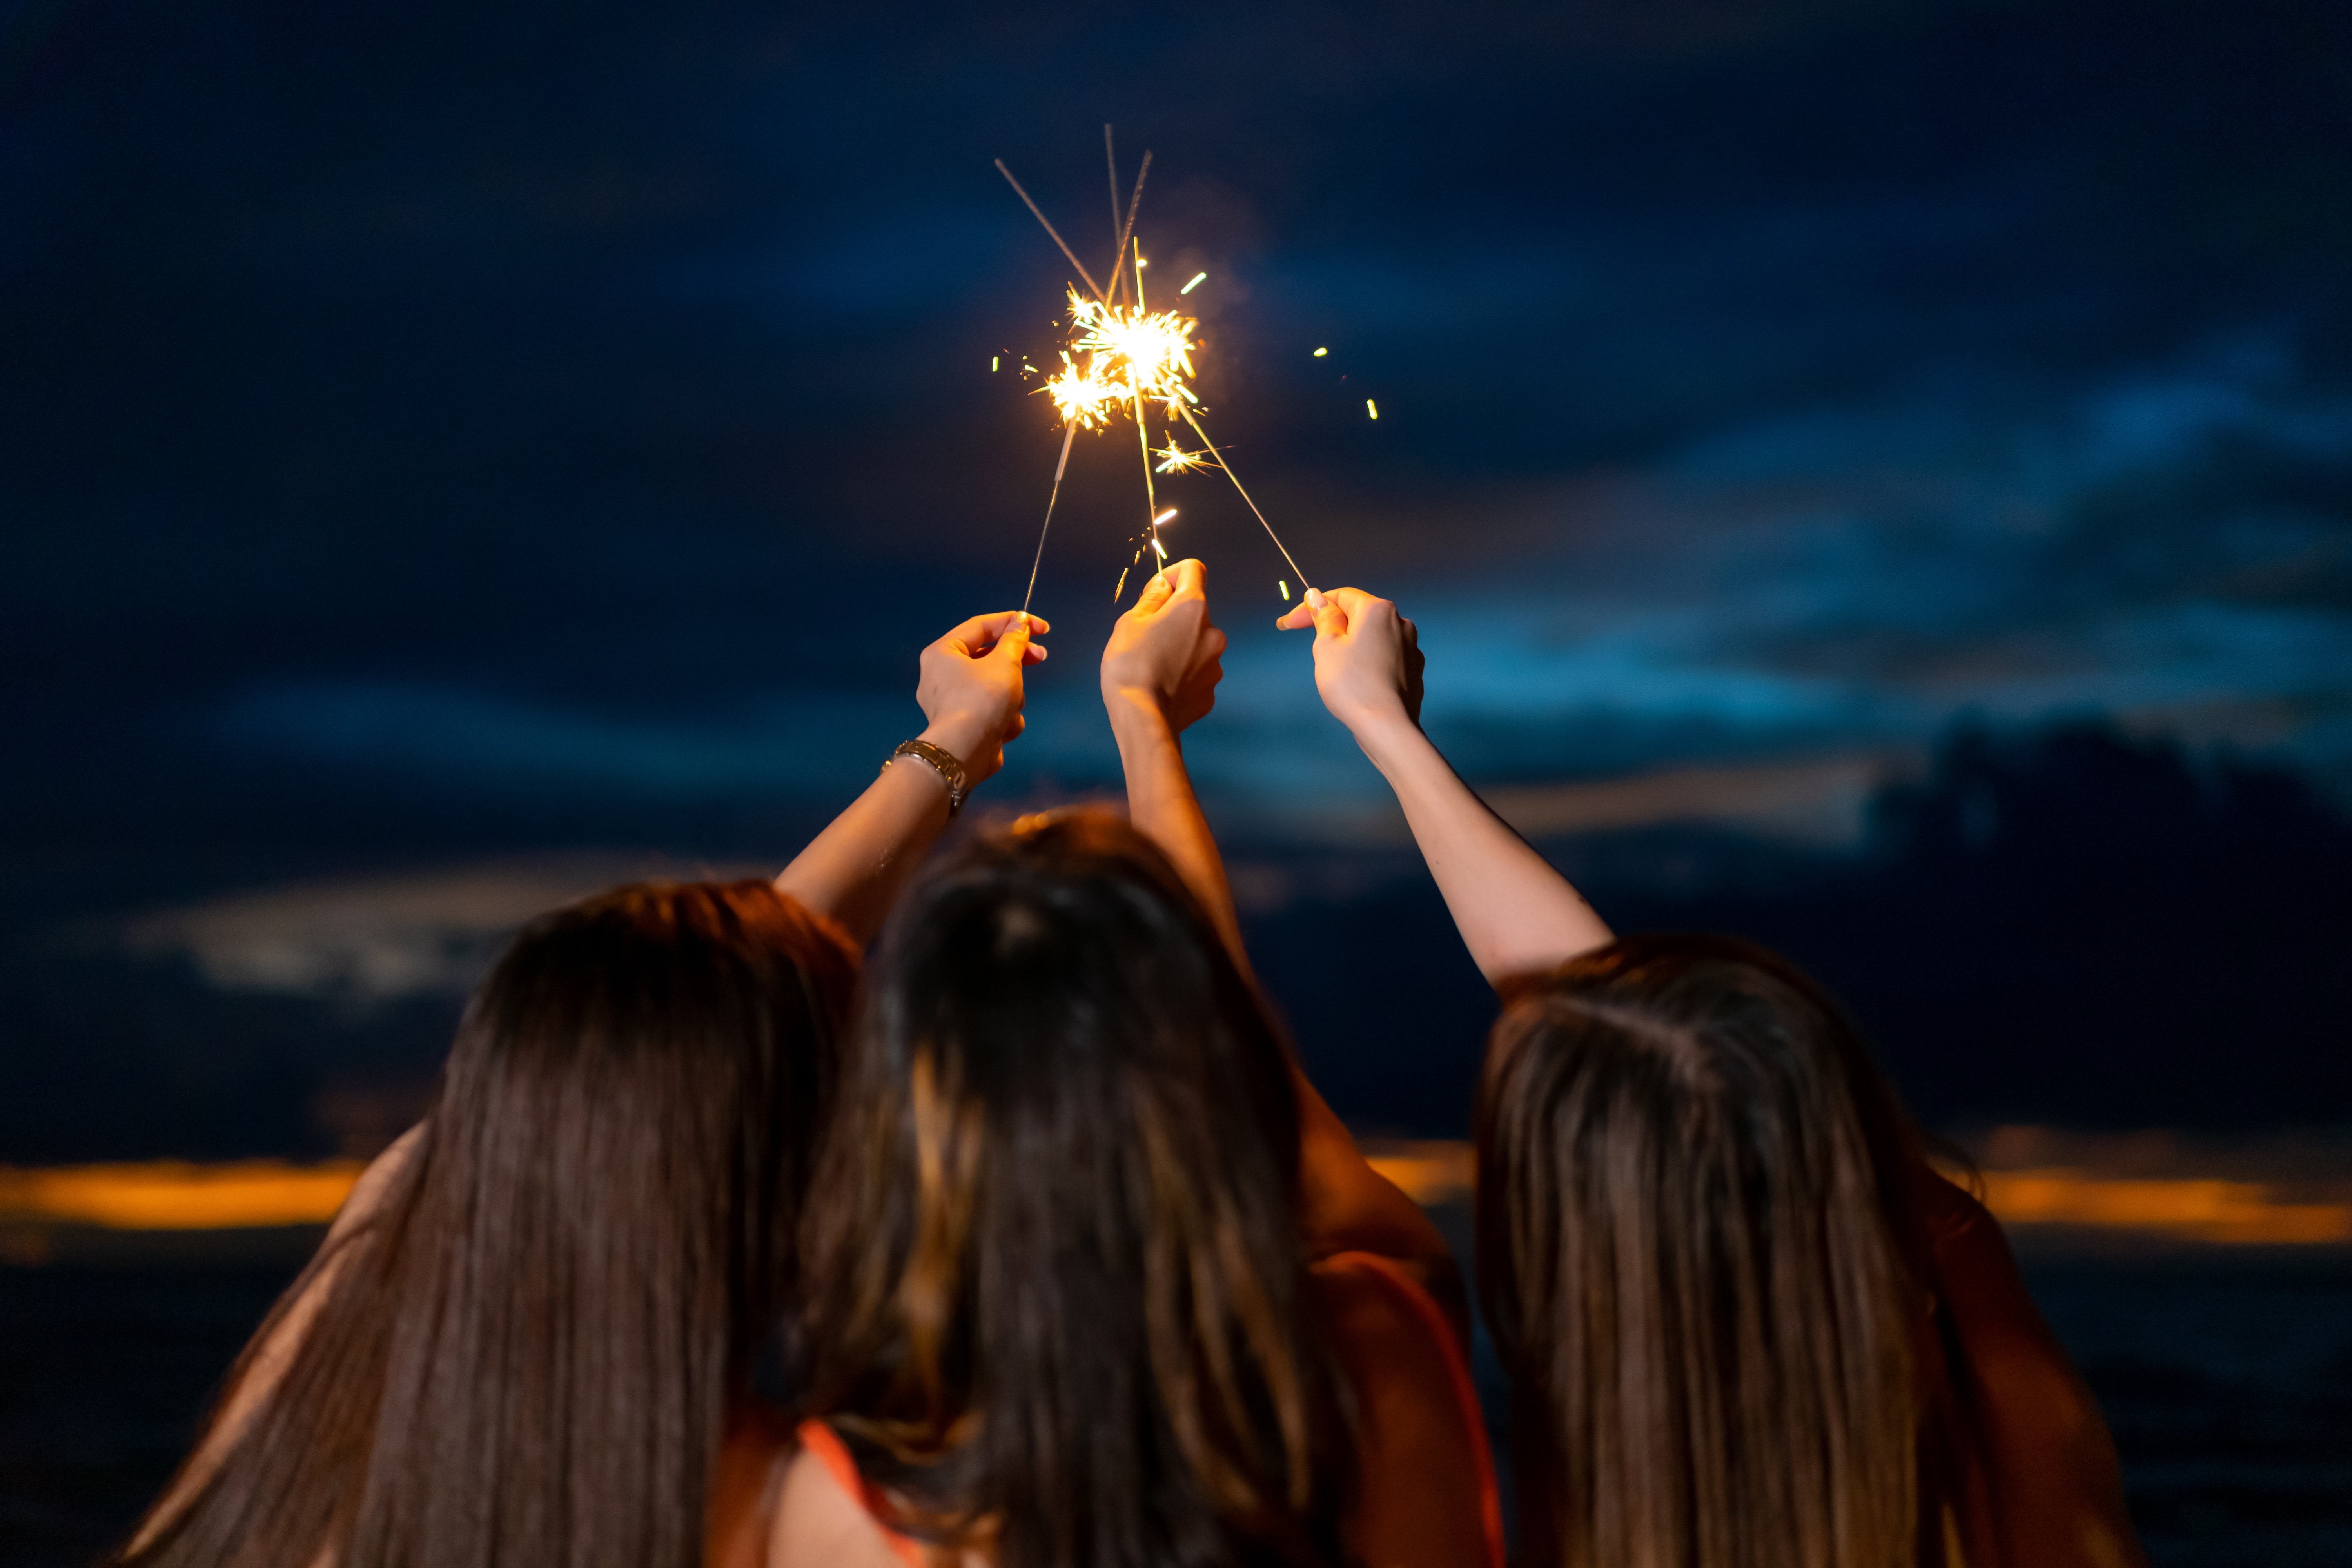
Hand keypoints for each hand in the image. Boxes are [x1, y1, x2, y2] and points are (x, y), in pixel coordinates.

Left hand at [916, 611, 1047, 784]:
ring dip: (1011, 697)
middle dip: (1016, 662)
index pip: (981, 626)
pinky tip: (1002, 729)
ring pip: (995, 686)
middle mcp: (942, 674)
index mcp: (943, 652)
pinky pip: (991, 710)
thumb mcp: (1005, 663)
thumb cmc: (982, 700)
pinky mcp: (965, 724)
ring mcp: (952, 701)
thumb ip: (1015, 640)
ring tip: (1009, 709)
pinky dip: (1002, 717)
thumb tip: (1019, 625)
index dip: (1014, 622)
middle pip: (989, 656)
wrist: (965, 753)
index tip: (1041, 627)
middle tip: (1041, 657)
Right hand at [1101, 558, 1225, 734]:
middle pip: (1194, 613)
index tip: (1157, 592)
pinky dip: (1182, 675)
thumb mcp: (1130, 622)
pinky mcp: (1210, 692)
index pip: (1194, 569)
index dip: (1173, 574)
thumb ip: (1151, 598)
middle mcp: (1213, 633)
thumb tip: (1164, 586)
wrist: (1142, 719)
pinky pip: (1196, 674)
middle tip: (1146, 638)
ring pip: (1196, 645)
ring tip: (1152, 666)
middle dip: (1173, 619)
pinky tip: (1162, 686)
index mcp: (1192, 607)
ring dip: (1179, 648)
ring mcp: (1215, 665)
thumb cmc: (1130, 665)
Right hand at [1276, 587, 1423, 731]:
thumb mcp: (1326, 646)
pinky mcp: (1413, 670)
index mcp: (1377, 610)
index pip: (1339, 596)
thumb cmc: (1352, 684)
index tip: (1289, 624)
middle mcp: (1400, 623)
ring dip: (1351, 646)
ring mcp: (1411, 647)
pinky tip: (1358, 682)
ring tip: (1336, 671)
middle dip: (1332, 627)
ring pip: (1372, 638)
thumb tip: (1317, 597)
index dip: (1311, 608)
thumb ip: (1324, 617)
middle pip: (1358, 616)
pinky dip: (1368, 663)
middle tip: (1312, 647)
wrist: (1387, 726)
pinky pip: (1384, 658)